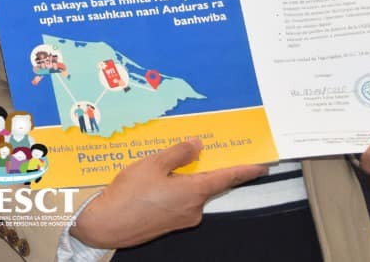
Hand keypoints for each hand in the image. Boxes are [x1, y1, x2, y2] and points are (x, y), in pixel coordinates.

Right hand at [68, 139, 265, 248]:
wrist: (108, 225)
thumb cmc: (130, 194)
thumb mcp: (153, 164)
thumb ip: (178, 153)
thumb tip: (198, 145)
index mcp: (194, 192)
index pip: (226, 178)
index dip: (244, 170)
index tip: (261, 165)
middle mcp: (194, 208)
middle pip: (207, 184)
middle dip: (205, 168)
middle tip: (201, 152)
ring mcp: (183, 219)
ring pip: (191, 192)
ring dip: (184, 178)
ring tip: (162, 165)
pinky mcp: (170, 223)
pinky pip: (179, 201)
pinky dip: (174, 189)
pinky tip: (155, 182)